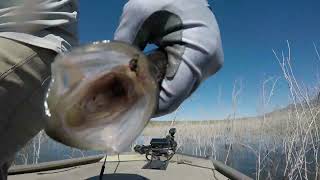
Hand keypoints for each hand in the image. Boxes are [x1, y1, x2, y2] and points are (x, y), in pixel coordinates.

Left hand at [114, 0, 223, 116]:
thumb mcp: (137, 14)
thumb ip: (124, 43)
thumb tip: (112, 72)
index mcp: (200, 53)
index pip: (172, 96)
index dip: (147, 105)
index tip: (125, 104)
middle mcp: (209, 66)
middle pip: (174, 97)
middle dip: (148, 98)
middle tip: (123, 94)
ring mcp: (208, 67)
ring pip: (177, 92)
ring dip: (155, 90)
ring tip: (133, 83)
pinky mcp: (202, 66)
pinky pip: (180, 83)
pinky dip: (163, 82)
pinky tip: (148, 74)